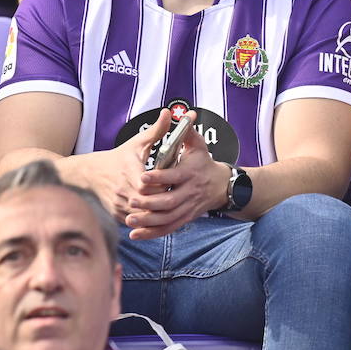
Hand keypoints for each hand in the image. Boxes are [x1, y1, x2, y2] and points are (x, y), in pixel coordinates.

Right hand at [75, 108, 177, 220]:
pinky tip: (156, 212)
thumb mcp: (137, 143)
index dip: (163, 184)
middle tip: (174, 194)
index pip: (153, 184)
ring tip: (167, 204)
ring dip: (156, 211)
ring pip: (144, 214)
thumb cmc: (119, 157)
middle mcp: (123, 190)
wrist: (91, 174)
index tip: (173, 180)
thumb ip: (157, 130)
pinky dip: (146, 218)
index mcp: (130, 171)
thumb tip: (169, 113)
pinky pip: (136, 221)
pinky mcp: (117, 216)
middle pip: (150, 201)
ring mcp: (119, 205)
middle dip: (163, 199)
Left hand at [125, 113, 229, 238]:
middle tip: (131, 201)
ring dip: (148, 222)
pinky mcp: (184, 218)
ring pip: (167, 218)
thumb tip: (185, 114)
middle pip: (169, 202)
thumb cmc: (204, 163)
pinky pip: (167, 229)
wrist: (221, 185)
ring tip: (129, 219)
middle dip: (149, 203)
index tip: (142, 177)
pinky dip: (152, 233)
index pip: (174, 177)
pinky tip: (136, 234)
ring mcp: (187, 207)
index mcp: (190, 173)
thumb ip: (188, 132)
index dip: (158, 178)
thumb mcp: (199, 146)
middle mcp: (189, 192)